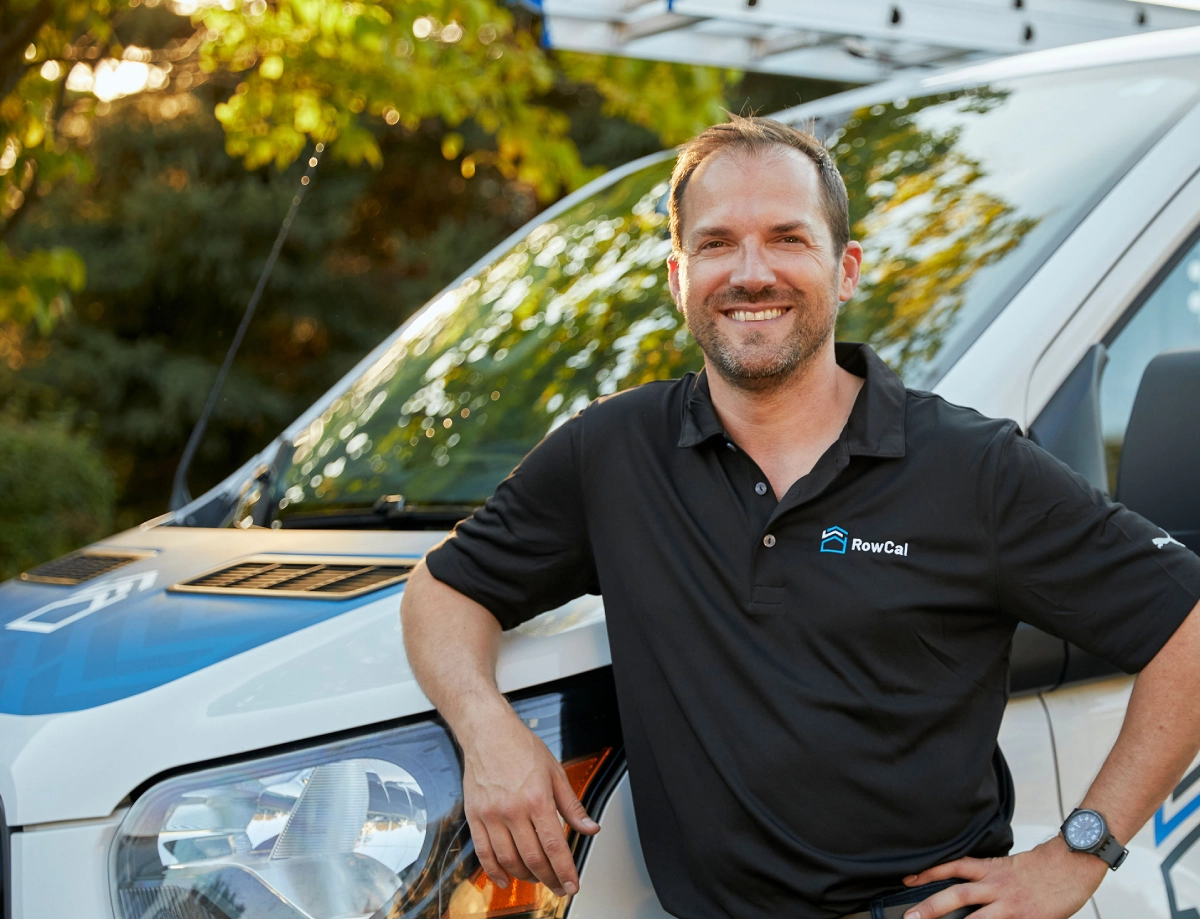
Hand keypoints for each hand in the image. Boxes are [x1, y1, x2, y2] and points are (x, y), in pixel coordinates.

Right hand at [459, 706, 599, 896]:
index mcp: (537, 799)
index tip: (571, 885)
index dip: (565, 871)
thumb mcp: (555, 772)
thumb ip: (572, 805)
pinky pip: (483, 852)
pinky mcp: (474, 816)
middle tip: (557, 887)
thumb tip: (589, 828)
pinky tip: (503, 879)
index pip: (555, 846)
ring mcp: (491, 815)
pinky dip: (494, 871)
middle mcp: (513, 810)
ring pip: (509, 859)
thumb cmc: (521, 747)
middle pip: (533, 858)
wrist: (487, 732)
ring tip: (536, 879)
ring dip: (524, 877)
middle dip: (548, 879)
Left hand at [900, 836, 1108, 918]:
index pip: (953, 867)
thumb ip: (987, 878)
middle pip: (957, 895)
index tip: (908, 880)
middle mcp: (996, 886)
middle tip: (910, 917)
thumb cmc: (1042, 868)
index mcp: (991, 869)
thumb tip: (966, 891)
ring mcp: (1011, 906)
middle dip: (931, 907)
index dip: (929, 873)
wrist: (1073, 864)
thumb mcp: (1008, 866)